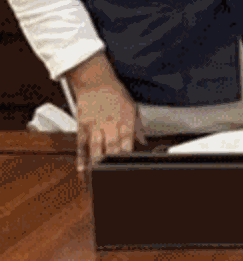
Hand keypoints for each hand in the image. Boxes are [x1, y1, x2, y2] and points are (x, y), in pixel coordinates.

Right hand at [65, 53, 143, 170]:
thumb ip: (138, 128)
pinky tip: (82, 169)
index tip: (127, 169)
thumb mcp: (133, 108)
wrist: (95, 80)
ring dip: (96, 165)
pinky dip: (81, 158)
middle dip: (111, 164)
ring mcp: (95, 126)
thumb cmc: (115, 93)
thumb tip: (144, 142)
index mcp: (125, 120)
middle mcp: (110, 124)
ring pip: (95, 149)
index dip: (127, 157)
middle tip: (111, 179)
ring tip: (96, 180)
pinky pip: (81, 145)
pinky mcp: (82, 126)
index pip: (127, 142)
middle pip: (111, 148)